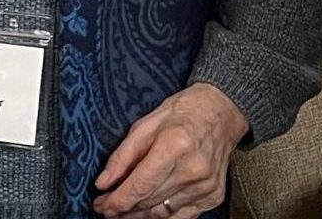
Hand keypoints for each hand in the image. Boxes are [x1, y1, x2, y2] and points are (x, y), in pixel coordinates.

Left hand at [92, 82, 248, 218]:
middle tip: (105, 208)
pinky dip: (161, 216)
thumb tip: (103, 182)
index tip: (101, 206)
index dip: (117, 201)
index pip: (140, 186)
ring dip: (139, 216)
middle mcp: (192, 170)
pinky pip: (182, 216)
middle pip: (149, 202)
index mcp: (173, 147)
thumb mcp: (145, 124)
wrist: (220, 113)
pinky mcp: (213, 196)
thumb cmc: (181, 113)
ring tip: (122, 212)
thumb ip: (122, 156)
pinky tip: (146, 213)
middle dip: (123, 209)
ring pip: (163, 213)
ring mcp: (205, 186)